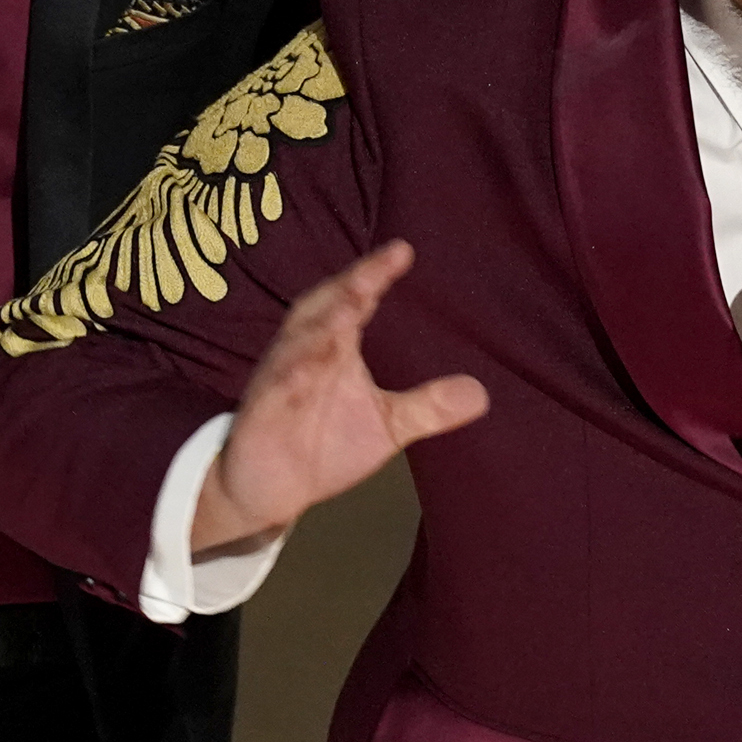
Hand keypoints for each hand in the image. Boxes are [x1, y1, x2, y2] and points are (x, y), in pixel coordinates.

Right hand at [191, 240, 488, 554]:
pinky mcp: (259, 415)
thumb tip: (482, 393)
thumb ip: (428, 406)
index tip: (403, 251)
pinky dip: (285, 381)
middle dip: (344, 290)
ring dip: (317, 330)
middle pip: (321, 310)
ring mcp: (278, 381)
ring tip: (345, 313)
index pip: (356, 301)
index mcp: (334, 347)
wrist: (271, 489)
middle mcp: (305, 354)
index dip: (374, 275)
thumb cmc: (325, 443)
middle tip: (372, 272)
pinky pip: (271, 393)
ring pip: (295, 347)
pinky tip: (301, 372)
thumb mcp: (386, 425)